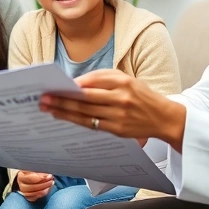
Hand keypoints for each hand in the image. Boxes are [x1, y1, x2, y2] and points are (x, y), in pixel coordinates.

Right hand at [15, 171, 52, 201]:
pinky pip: (37, 197)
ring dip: (46, 188)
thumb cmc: (28, 173)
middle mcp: (22, 186)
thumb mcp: (31, 169)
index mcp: (21, 177)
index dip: (40, 177)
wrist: (22, 179)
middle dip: (45, 183)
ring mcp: (25, 193)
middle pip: (34, 187)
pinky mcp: (29, 198)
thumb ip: (37, 171)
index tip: (48, 175)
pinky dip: (43, 193)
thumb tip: (46, 174)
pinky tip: (48, 188)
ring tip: (51, 183)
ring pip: (36, 193)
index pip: (31, 179)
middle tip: (51, 179)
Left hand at [40, 69, 186, 151]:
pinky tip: (63, 117)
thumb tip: (75, 84)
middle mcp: (121, 98)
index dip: (71, 85)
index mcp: (123, 81)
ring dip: (64, 111)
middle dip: (62, 98)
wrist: (164, 117)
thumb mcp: (127, 80)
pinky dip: (76, 121)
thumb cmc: (141, 96)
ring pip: (86, 113)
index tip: (54, 84)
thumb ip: (102, 79)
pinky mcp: (118, 129)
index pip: (92, 82)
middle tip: (44, 97)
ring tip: (48, 108)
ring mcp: (119, 115)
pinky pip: (92, 125)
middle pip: (85, 99)